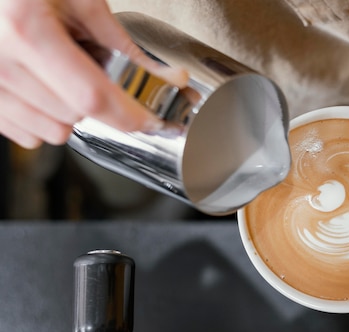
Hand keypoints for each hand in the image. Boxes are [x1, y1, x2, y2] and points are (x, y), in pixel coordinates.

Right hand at [0, 0, 187, 148]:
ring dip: (71, 112)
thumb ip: (121, 43)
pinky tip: (44, 89)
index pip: (91, 95)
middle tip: (91, 69)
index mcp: (26, 27)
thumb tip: (169, 78)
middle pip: (76, 115)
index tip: (151, 119)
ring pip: (53, 131)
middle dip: (98, 100)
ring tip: (61, 74)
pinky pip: (28, 135)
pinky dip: (45, 120)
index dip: (129, 114)